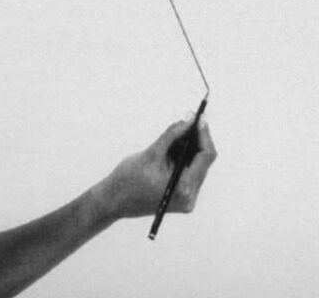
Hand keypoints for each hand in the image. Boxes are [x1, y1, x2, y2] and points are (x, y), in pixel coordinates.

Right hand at [94, 117, 216, 221]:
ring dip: (191, 147)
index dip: (204, 134)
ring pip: (197, 166)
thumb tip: (189, 118)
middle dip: (198, 139)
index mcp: (183, 188)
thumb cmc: (128, 179)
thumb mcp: (152, 152)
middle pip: (204, 161)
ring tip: (181, 131)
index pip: (205, 156)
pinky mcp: (181, 197)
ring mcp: (186, 200)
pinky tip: (175, 146)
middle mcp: (189, 198)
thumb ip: (173, 134)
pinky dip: (185, 158)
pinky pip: (190, 172)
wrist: (113, 202)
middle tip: (192, 118)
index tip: (199, 117)